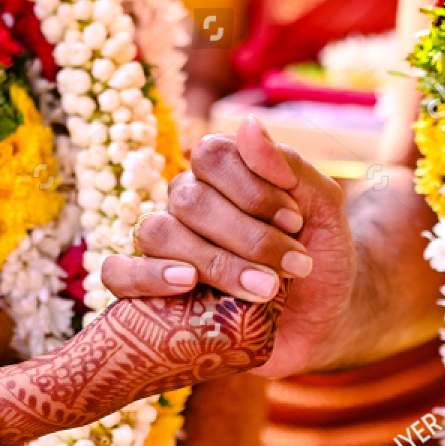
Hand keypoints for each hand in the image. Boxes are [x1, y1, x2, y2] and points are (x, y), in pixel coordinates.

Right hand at [102, 117, 358, 376]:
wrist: (324, 321)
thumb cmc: (322, 259)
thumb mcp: (326, 212)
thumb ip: (292, 169)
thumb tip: (248, 124)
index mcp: (223, 174)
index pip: (211, 155)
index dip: (252, 187)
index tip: (296, 221)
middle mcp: (187, 204)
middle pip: (189, 199)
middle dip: (247, 236)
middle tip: (294, 266)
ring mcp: (168, 248)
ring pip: (158, 233)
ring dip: (216, 262)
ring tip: (265, 290)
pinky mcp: (154, 293)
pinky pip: (118, 274)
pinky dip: (144, 276)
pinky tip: (186, 284)